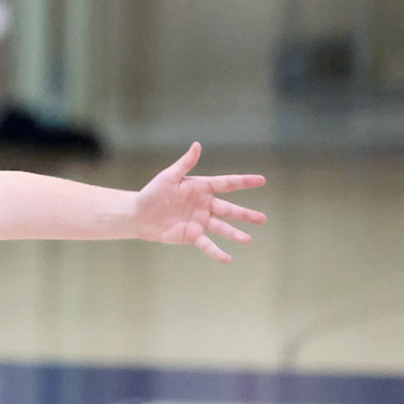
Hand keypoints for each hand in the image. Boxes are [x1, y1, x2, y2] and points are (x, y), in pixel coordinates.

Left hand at [134, 142, 265, 263]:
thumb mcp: (169, 176)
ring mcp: (200, 221)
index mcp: (201, 188)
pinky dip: (217, 252)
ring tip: (248, 239)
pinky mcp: (192, 235)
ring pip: (222, 228)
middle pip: (229, 209)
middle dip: (245, 214)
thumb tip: (197, 145)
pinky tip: (228, 258)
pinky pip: (207, 244)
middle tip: (262, 219)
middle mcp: (205, 205)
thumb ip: (185, 163)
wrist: (140, 214)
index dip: (244, 182)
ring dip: (235, 234)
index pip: (227, 184)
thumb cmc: (154, 192)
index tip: (262, 180)